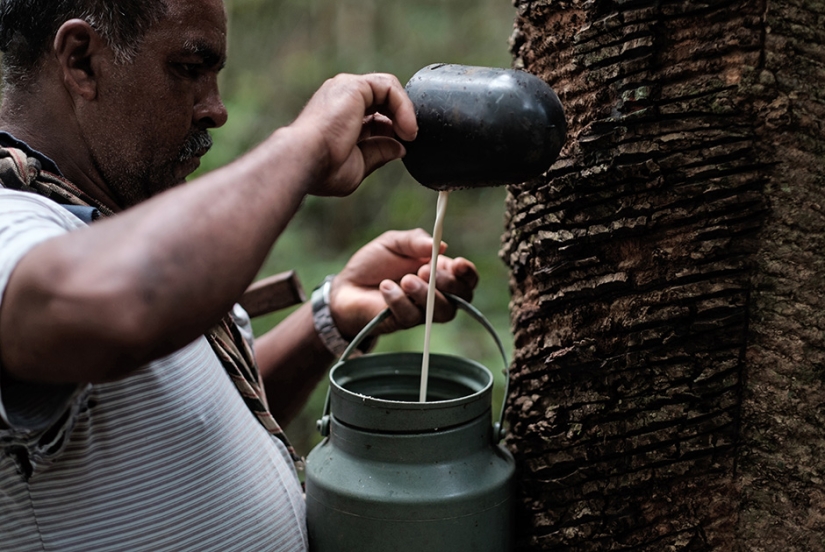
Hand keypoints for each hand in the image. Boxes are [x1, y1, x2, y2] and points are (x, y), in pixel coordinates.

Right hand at [290, 73, 417, 196]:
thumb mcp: (359, 165)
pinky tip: (406, 128)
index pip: (375, 116)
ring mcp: (346, 89)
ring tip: (410, 135)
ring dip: (406, 112)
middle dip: (401, 118)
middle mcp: (341, 99)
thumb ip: (379, 153)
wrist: (306, 160)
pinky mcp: (354, 86)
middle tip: (410, 140)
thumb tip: (400, 148)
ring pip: (388, 90)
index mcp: (339, 118)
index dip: (393, 130)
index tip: (401, 148)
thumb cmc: (324, 169)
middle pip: (382, 100)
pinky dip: (404, 106)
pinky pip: (389, 87)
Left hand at [327, 229, 478, 339]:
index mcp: (440, 272)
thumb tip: (442, 245)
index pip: (467, 278)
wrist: (346, 286)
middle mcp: (437, 295)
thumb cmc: (373, 264)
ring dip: (426, 294)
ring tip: (405, 280)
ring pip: (441, 312)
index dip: (468, 273)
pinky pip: (411, 316)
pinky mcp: (402, 323)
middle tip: (425, 270)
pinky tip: (386, 287)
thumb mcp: (394, 242)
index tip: (457, 263)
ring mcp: (421, 311)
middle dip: (447, 283)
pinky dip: (399, 300)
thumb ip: (416, 240)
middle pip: (461, 298)